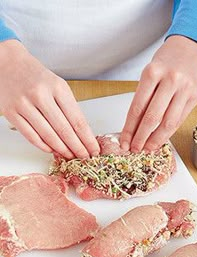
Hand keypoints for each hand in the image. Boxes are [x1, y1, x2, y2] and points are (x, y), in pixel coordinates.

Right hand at [0, 40, 99, 158]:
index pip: (77, 119)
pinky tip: (52, 150)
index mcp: (58, 87)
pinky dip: (43, 145)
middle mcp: (41, 95)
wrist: (8, 64)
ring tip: (70, 155)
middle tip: (84, 157)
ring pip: (47, 135)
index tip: (93, 149)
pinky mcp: (11, 113)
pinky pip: (30, 135)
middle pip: (64, 130)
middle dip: (77, 147)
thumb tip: (80, 134)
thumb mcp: (58, 85)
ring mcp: (24, 104)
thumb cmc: (37, 77)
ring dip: (61, 149)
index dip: (87, 138)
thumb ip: (68, 107)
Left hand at [120, 35, 196, 151]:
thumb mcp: (150, 73)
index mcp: (152, 73)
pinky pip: (179, 120)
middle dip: (141, 137)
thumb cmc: (166, 60)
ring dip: (155, 139)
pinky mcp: (195, 96)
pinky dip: (168, 133)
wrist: (191, 46)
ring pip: (167, 122)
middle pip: (151, 117)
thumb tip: (134, 126)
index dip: (129, 129)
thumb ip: (144, 97)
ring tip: (147, 148)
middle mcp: (170, 81)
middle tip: (134, 149)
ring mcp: (184, 89)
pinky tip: (160, 139)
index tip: (124, 141)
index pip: (137, 108)